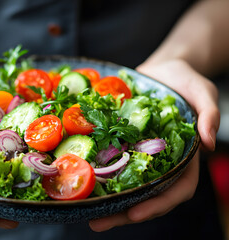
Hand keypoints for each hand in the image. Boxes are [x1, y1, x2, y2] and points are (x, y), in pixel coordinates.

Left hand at [89, 59, 219, 231]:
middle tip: (97, 223)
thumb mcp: (202, 91)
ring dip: (108, 201)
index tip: (135, 213)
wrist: (162, 69)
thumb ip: (209, 115)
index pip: (177, 188)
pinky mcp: (124, 143)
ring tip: (85, 212)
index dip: (158, 204)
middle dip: (124, 212)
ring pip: (127, 184)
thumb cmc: (186, 81)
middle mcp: (162, 160)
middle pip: (147, 194)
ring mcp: (141, 153)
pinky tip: (82, 181)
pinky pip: (112, 162)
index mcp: (184, 156)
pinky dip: (100, 175)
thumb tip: (208, 144)